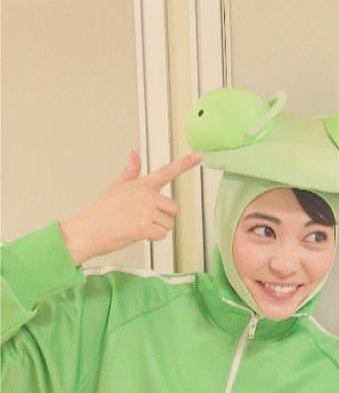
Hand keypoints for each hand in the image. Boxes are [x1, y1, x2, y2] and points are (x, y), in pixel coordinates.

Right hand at [59, 150, 201, 265]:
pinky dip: (153, 238)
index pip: (167, 171)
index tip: (198, 156)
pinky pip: (162, 234)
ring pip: (169, 223)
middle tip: (143, 219)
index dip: (185, 164)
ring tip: (137, 226)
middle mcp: (145, 195)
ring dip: (157, 229)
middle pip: (173, 208)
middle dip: (163, 217)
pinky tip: (138, 235)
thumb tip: (134, 154)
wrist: (87, 231)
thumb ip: (130, 171)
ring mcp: (144, 210)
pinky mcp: (143, 226)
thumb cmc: (101, 212)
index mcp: (141, 184)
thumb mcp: (115, 186)